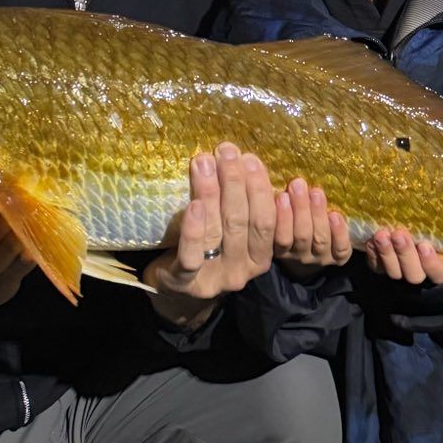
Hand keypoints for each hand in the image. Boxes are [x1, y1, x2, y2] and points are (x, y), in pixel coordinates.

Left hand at [142, 145, 276, 326]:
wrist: (176, 291)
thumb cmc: (207, 250)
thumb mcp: (231, 234)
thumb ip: (242, 208)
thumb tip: (243, 160)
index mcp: (260, 258)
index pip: (266, 221)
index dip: (260, 189)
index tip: (251, 159)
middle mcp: (241, 271)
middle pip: (241, 222)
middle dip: (235, 183)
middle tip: (227, 152)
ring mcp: (214, 279)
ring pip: (217, 232)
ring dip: (212, 193)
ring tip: (205, 162)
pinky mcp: (185, 282)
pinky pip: (191, 256)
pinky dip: (194, 229)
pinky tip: (194, 205)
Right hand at [275, 178, 352, 279]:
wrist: (312, 249)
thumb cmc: (290, 219)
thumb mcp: (277, 211)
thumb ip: (270, 197)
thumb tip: (256, 165)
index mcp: (277, 246)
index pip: (277, 236)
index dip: (280, 217)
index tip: (281, 195)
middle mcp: (296, 255)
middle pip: (299, 236)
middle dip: (300, 209)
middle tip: (298, 185)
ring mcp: (318, 258)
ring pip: (318, 240)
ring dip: (317, 215)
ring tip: (316, 193)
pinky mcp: (337, 258)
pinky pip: (340, 249)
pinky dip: (339, 233)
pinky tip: (335, 215)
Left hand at [365, 228, 442, 287]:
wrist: (405, 225)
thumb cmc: (430, 225)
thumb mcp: (438, 225)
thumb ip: (441, 220)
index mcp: (438, 266)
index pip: (439, 273)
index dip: (432, 263)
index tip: (425, 245)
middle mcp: (419, 272)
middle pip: (414, 274)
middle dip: (405, 254)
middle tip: (399, 235)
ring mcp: (400, 272)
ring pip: (394, 273)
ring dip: (387, 253)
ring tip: (382, 235)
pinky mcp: (382, 268)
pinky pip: (377, 267)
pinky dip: (374, 254)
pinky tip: (371, 240)